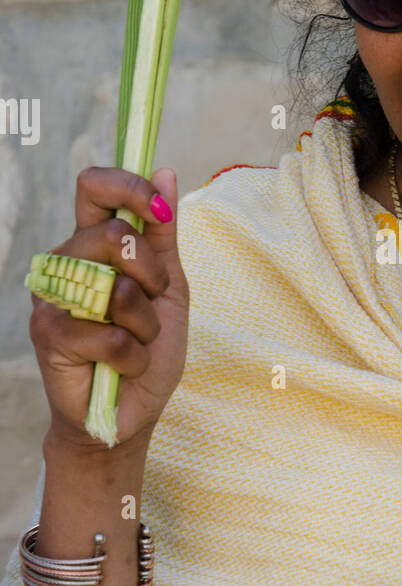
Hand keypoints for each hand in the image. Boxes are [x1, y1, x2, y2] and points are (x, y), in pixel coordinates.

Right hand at [29, 165, 189, 451]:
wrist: (130, 413)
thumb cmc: (148, 349)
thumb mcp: (169, 287)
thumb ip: (163, 235)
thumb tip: (164, 171)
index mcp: (93, 244)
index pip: (94, 188)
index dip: (128, 188)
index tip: (158, 211)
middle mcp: (66, 262)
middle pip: (111, 235)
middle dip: (151, 273)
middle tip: (153, 302)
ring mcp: (52, 296)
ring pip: (116, 287)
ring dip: (145, 323)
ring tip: (137, 341)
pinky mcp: (48, 333)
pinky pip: (110, 334)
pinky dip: (133, 356)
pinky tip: (122, 366)